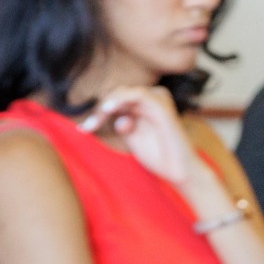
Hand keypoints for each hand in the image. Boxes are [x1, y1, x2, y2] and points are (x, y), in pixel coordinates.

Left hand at [79, 86, 204, 185]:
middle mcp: (152, 100)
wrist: (179, 171)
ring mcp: (158, 102)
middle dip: (101, 110)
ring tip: (96, 120)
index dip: (98, 112)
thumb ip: (122, 124)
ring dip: (108, 104)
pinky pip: (139, 95)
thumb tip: (111, 114)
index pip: (117, 101)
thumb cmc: (160, 156)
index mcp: (145, 107)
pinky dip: (122, 99)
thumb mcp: (133, 137)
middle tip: (88, 127)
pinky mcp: (162, 107)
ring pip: (126, 92)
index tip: (84, 129)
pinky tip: (108, 109)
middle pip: (119, 94)